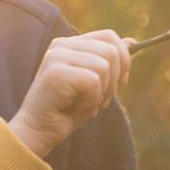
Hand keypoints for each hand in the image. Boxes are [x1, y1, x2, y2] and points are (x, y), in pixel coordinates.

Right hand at [10, 31, 130, 155]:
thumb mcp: (93, 84)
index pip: (108, 36)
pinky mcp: (57, 73)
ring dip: (102, 93)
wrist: (37, 133)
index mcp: (69, 45)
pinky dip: (91, 100)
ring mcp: (57, 57)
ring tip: (84, 104)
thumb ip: (109, 62)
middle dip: (115, 80)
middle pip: (111, 50)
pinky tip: (75, 107)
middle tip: (101, 100)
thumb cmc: (65, 111)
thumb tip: (132, 41)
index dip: (124, 58)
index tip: (124, 80)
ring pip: (105, 66)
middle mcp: (61, 45)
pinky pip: (94, 82)